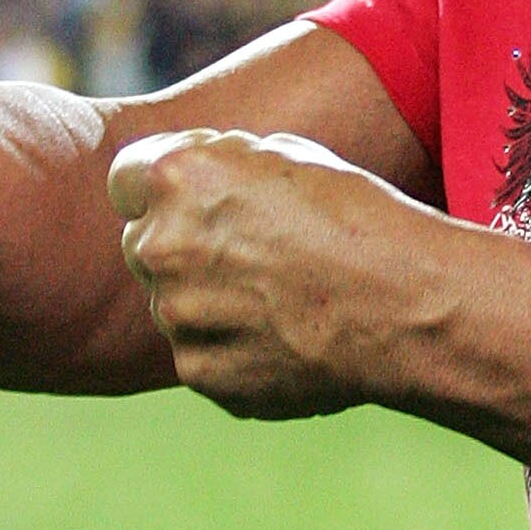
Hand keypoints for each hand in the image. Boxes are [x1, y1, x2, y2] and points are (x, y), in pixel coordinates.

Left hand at [108, 126, 424, 417]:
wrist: (404, 305)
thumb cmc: (357, 218)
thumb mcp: (284, 157)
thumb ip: (217, 167)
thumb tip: (187, 183)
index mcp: (176, 177)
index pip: (126, 180)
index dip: (163, 190)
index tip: (199, 204)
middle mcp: (161, 244)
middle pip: (143, 244)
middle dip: (184, 248)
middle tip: (253, 257)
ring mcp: (176, 316)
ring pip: (173, 305)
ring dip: (209, 302)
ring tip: (282, 299)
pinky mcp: (199, 372)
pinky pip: (199, 354)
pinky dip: (232, 349)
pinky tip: (286, 337)